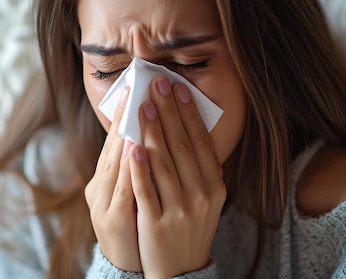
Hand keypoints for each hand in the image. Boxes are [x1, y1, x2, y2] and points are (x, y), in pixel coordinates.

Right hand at [84, 87, 141, 271]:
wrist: (126, 267)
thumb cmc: (128, 225)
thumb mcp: (121, 195)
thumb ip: (127, 168)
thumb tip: (138, 136)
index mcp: (103, 179)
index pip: (114, 140)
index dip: (123, 113)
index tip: (133, 87)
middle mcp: (99, 188)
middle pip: (114, 146)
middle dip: (128, 115)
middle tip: (140, 86)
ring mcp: (104, 203)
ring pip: (116, 163)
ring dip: (128, 133)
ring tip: (140, 107)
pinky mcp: (113, 219)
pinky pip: (125, 189)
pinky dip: (130, 168)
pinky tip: (137, 148)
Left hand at [129, 77, 225, 278]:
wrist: (180, 271)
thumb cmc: (189, 225)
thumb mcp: (204, 198)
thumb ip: (196, 167)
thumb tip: (182, 124)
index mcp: (214, 186)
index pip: (200, 142)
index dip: (188, 114)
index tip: (178, 89)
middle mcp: (201, 196)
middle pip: (181, 146)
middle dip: (168, 112)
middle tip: (157, 85)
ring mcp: (179, 211)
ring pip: (163, 163)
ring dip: (152, 131)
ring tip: (142, 107)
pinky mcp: (156, 224)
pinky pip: (146, 190)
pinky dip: (139, 166)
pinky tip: (131, 145)